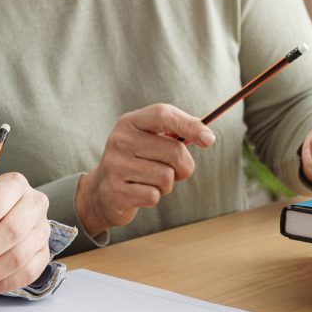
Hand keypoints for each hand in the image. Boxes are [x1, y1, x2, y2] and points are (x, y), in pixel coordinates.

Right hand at [75, 104, 215, 237]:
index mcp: (130, 122)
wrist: (102, 191)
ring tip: (150, 180)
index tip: (209, 140)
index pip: (163, 114)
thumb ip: (176, 133)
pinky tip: (139, 192)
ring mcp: (115, 165)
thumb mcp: (150, 140)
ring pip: (166, 177)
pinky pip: (153, 196)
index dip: (189, 125)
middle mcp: (119, 140)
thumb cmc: (137, 161)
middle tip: (173, 170)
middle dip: (183, 166)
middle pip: (174, 151)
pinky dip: (154, 197)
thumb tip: (206, 136)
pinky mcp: (114, 191)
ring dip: (166, 184)